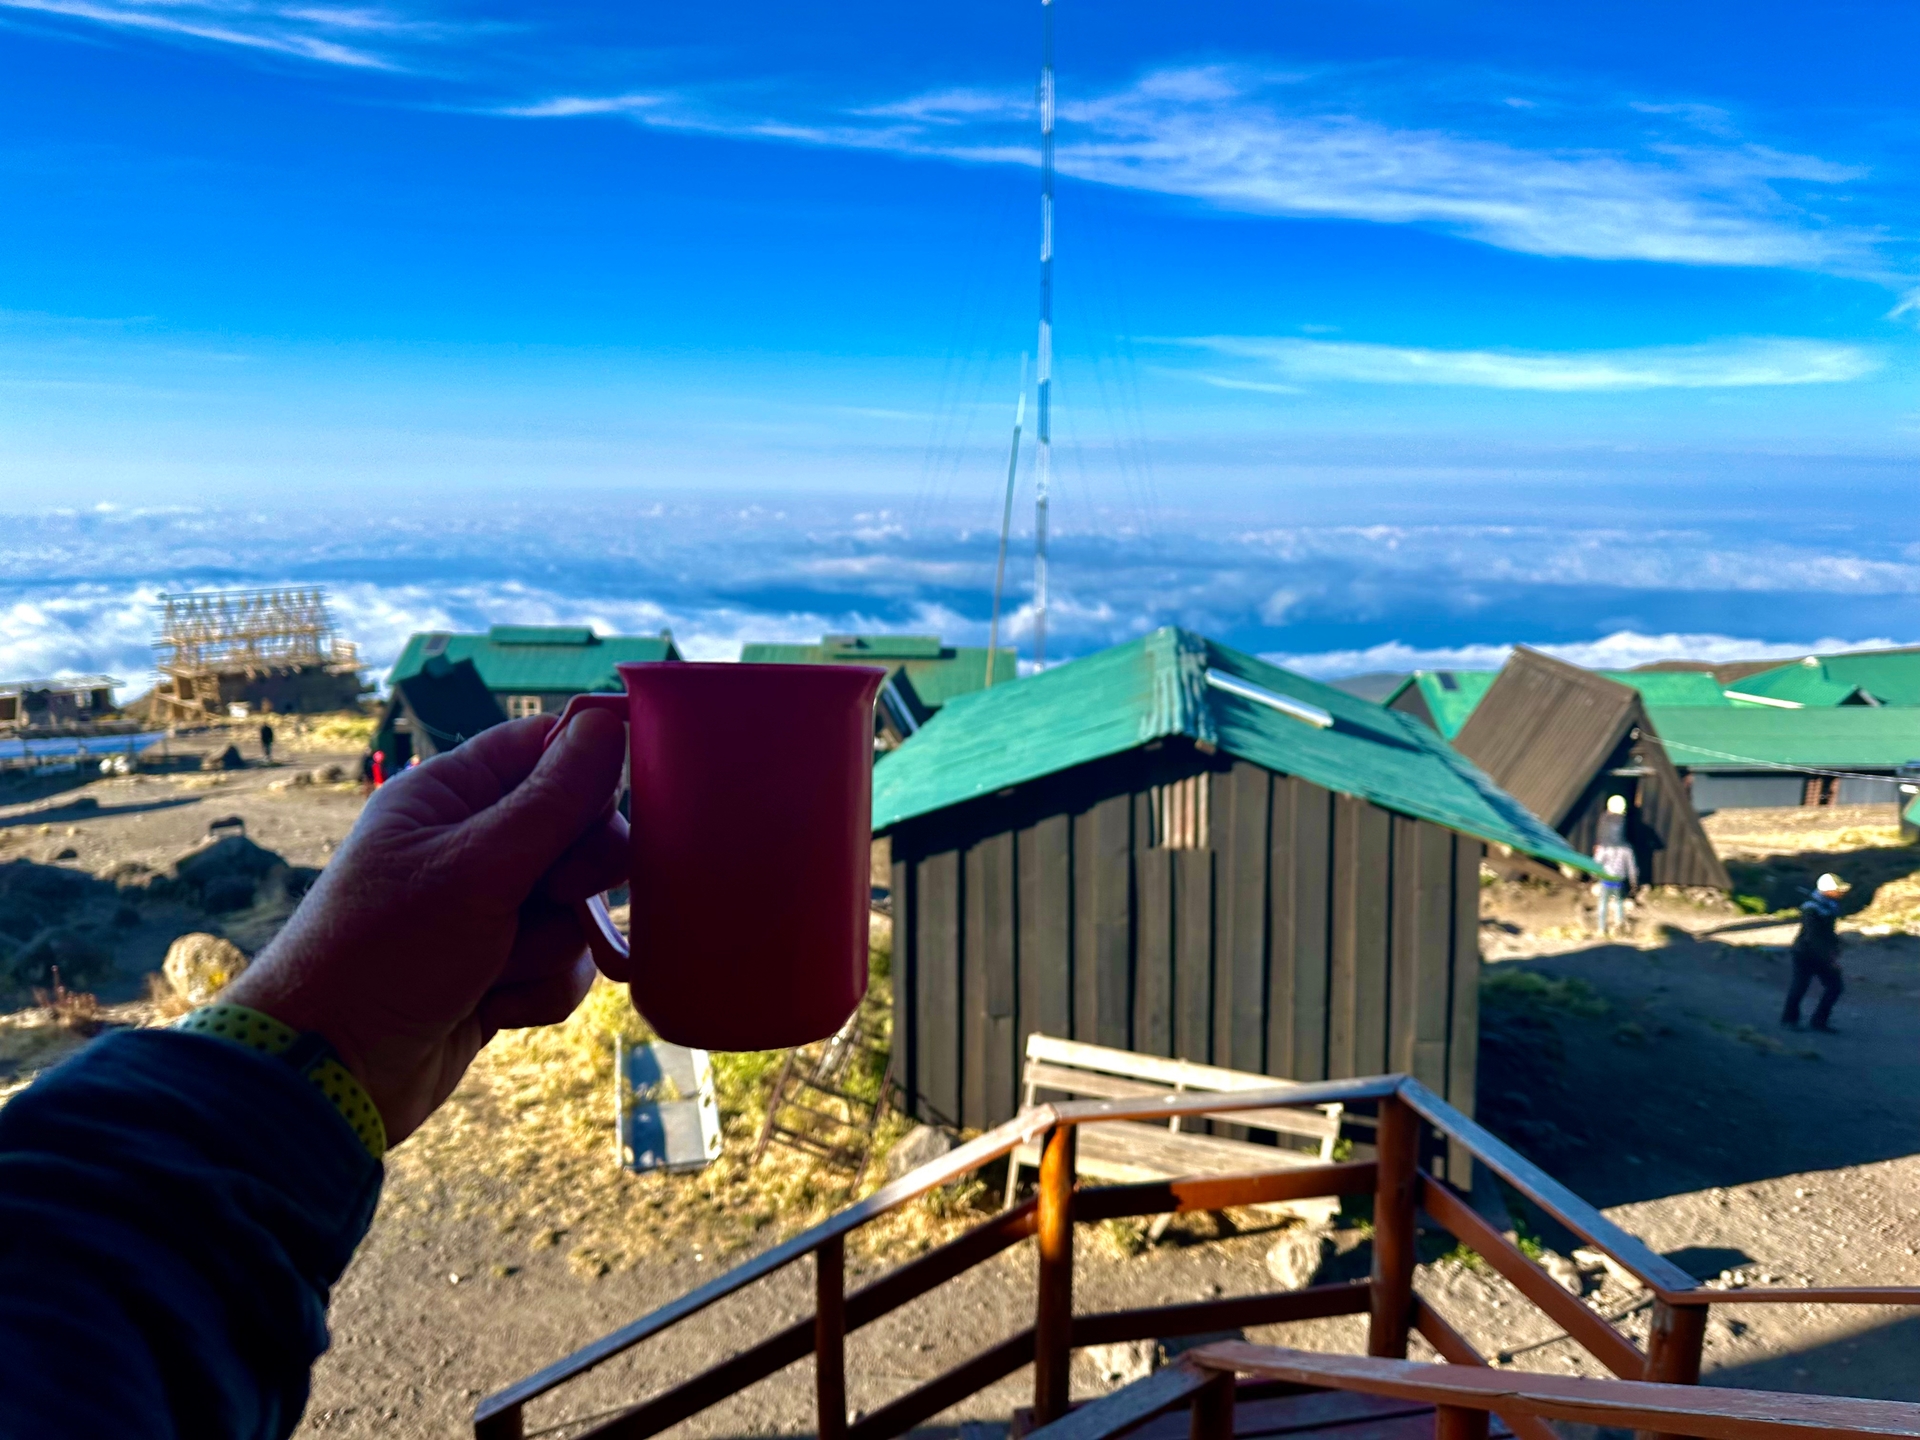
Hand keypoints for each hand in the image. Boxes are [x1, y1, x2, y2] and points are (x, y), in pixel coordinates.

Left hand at [225, 711, 628, 1144]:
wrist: (334, 1074)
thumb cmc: (387, 951)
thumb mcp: (477, 867)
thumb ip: (554, 798)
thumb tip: (611, 719)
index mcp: (452, 794)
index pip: (546, 746)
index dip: (589, 769)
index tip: (605, 805)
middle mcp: (475, 843)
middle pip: (581, 830)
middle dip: (577, 875)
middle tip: (547, 894)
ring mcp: (492, 910)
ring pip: (580, 907)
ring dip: (549, 945)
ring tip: (493, 968)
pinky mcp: (504, 970)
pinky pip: (566, 964)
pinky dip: (540, 990)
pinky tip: (493, 1008)